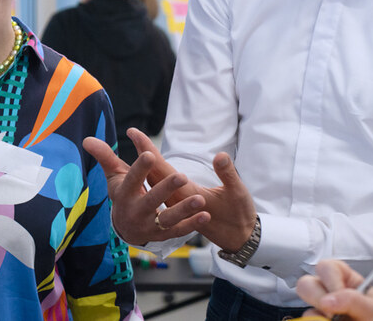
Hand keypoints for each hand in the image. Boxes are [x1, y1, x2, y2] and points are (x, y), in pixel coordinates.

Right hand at [83, 135, 208, 245]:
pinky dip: (192, 225)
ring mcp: (149, 226)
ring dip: (184, 210)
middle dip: (166, 189)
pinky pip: (178, 231)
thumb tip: (87, 139)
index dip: (140, 168)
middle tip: (182, 175)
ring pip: (167, 219)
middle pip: (151, 201)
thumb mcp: (115, 176)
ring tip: (200, 199)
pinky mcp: (163, 236)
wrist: (125, 229)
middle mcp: (136, 211)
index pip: (132, 180)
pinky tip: (206, 215)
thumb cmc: (123, 194)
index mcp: (125, 195)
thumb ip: (106, 157)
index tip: (150, 154)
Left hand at [128, 129, 256, 251]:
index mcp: (188, 193)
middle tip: (133, 133)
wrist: (238, 239)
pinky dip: (157, 177)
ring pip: (157, 182)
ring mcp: (178, 203)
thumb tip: (219, 155)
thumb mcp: (237, 193)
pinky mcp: (182, 206)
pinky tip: (153, 171)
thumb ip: (228, 174)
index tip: (135, 134)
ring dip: (149, 165)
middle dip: (145, 152)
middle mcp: (178, 198)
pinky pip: (164, 190)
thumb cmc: (239, 215)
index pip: (162, 168)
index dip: (148, 150)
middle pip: (155, 173)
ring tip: (141, 148)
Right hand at [297, 260, 372, 320]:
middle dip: (317, 297)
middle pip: (306, 284)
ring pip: (306, 309)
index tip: (339, 297)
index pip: (327, 268)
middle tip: (332, 314)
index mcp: (345, 280)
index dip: (331, 282)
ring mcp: (323, 312)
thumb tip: (327, 300)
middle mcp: (330, 294)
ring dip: (319, 317)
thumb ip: (353, 300)